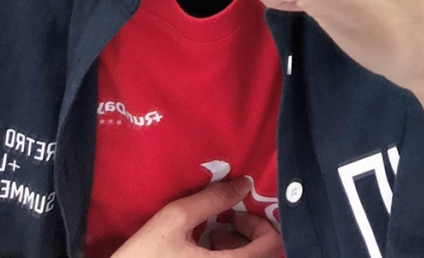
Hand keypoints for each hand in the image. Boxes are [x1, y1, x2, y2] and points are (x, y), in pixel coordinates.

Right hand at [112, 178, 282, 254]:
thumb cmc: (142, 257)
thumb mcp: (175, 220)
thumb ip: (213, 199)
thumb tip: (245, 183)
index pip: (272, 246)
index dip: (262, 224)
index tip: (237, 213)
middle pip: (262, 256)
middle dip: (248, 233)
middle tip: (226, 219)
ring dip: (238, 246)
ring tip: (213, 233)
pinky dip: (227, 257)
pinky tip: (204, 249)